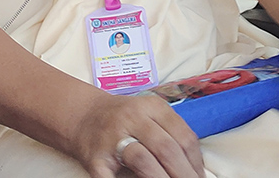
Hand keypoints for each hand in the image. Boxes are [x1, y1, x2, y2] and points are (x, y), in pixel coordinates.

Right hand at [69, 90, 203, 177]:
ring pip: (143, 160)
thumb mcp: (149, 116)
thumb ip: (170, 136)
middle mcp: (132, 118)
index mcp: (151, 107)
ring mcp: (112, 138)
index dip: (196, 163)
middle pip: (167, 149)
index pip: (183, 136)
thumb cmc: (123, 121)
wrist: (82, 116)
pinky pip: (112, 177)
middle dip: (183, 174)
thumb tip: (195, 170)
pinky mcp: (95, 158)